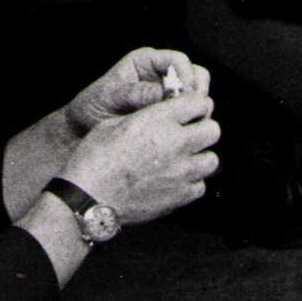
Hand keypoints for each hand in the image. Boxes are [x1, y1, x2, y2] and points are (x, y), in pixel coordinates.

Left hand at [65, 48, 209, 134]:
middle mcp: (161, 74)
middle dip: (197, 93)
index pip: (178, 60)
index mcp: (145, 61)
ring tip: (185, 124)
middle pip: (196, 75)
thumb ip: (133, 93)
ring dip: (197, 109)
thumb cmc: (92, 107)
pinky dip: (191, 122)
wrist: (84, 128)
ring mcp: (169, 95)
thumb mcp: (107, 97)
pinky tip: (181, 132)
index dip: (186, 75)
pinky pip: (191, 114)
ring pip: (199, 95)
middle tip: (190, 112)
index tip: (185, 95)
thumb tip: (161, 93)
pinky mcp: (170, 114)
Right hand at [66, 85, 219, 225]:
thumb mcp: (113, 123)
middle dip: (202, 130)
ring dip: (199, 158)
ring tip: (182, 161)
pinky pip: (200, 185)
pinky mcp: (180, 196)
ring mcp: (181, 172)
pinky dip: (191, 183)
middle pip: (213, 130)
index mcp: (158, 120)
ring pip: (211, 159)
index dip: (194, 106)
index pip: (199, 102)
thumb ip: (145, 116)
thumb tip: (161, 114)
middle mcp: (176, 143)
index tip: (187, 112)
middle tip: (188, 136)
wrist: (88, 198)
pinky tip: (174, 181)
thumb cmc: (94, 159)